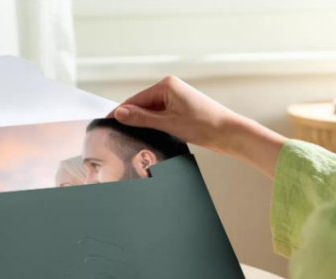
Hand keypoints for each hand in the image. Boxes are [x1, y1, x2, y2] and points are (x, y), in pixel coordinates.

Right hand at [109, 76, 286, 177]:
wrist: (229, 132)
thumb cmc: (204, 125)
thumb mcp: (167, 123)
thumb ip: (141, 118)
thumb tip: (119, 113)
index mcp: (166, 85)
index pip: (135, 100)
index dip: (120, 113)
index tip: (107, 123)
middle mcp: (170, 87)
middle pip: (141, 104)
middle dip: (132, 119)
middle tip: (118, 135)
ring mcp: (176, 97)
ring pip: (150, 111)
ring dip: (143, 123)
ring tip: (134, 136)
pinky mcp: (180, 107)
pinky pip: (159, 114)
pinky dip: (153, 124)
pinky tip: (150, 134)